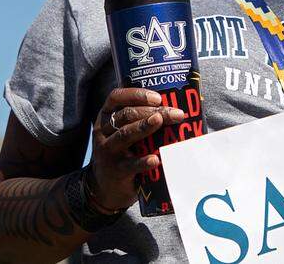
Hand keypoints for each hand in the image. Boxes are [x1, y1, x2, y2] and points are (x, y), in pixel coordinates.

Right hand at [88, 87, 185, 210]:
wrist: (107, 188)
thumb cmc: (124, 152)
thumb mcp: (124, 132)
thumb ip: (141, 119)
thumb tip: (179, 105)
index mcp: (106, 117)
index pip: (116, 97)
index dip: (136, 95)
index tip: (158, 98)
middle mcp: (104, 131)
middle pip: (126, 115)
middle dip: (152, 111)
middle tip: (175, 113)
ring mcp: (108, 151)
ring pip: (125, 134)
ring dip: (144, 126)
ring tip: (159, 121)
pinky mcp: (115, 171)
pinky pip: (130, 165)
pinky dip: (143, 161)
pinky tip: (156, 159)